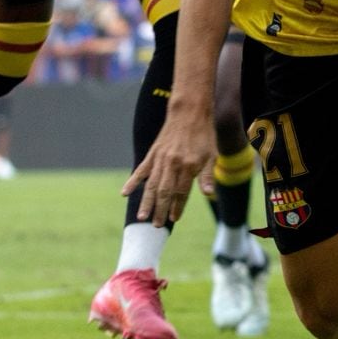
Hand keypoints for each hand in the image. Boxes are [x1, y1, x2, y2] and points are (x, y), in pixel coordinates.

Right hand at [121, 106, 216, 226]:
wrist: (190, 113)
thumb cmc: (204, 135)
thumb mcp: (212, 155)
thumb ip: (207, 175)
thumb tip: (209, 194)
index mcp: (189, 166)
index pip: (181, 192)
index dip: (178, 207)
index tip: (174, 219)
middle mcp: (173, 164)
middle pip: (164, 192)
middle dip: (160, 210)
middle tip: (156, 226)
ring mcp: (161, 159)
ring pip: (151, 185)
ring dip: (146, 202)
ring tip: (142, 218)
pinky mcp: (153, 153)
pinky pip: (141, 170)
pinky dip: (133, 182)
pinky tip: (125, 193)